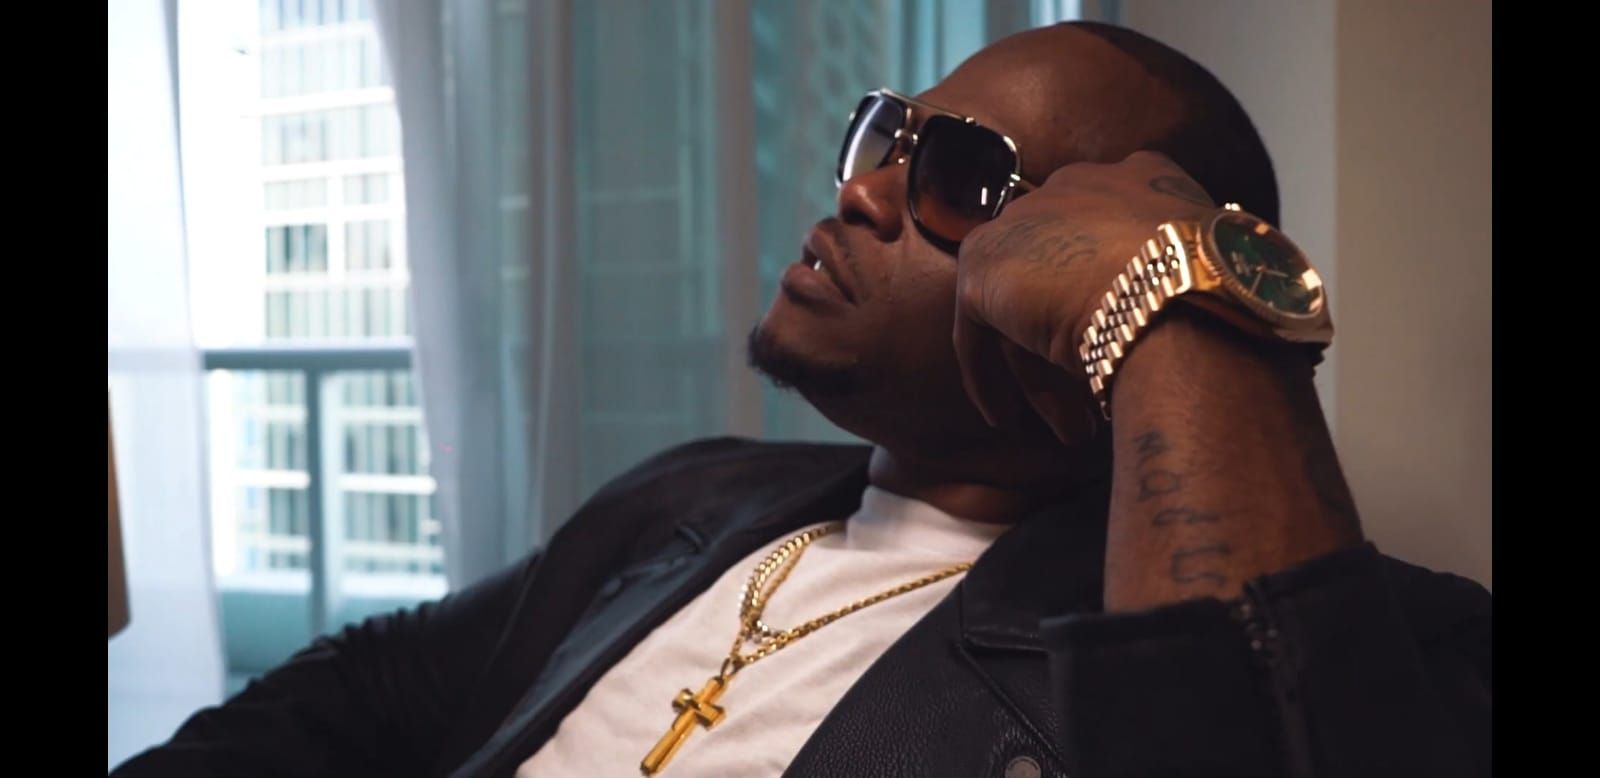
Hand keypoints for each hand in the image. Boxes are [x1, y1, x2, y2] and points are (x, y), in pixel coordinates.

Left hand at [953, 151, 1220, 441]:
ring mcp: (1026, 218)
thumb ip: (1188, 280)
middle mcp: (1079, 184)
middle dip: (1074, 340)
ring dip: (1044, 376)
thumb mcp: (1218, 275)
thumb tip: (1196, 330)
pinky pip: (978, 330)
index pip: (1110, 240)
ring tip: (1072, 430)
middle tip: (1092, 399)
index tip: (1125, 344)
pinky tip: (1005, 420)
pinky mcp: (986, 262)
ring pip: (1025, 307)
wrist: (1183, 293)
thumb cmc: (1223, 297)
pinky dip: (990, 378)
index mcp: (1143, 177)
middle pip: (1062, 274)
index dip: (1114, 299)